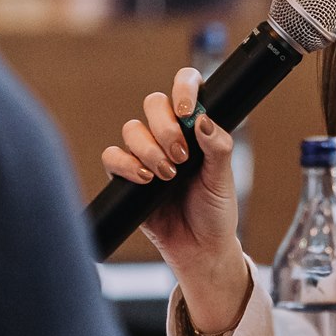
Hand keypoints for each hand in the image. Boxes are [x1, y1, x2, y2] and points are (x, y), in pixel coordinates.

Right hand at [101, 68, 248, 327]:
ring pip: (132, 129)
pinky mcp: (126, 175)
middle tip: (181, 156)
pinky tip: (145, 180)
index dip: (183, 87)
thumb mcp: (223, 178)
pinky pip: (112, 156)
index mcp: (196, 127)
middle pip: (153, 104)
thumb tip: (203, 119)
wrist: (198, 247)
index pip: (186, 88)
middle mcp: (169, 134)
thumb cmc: (214, 211)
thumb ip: (218, 147)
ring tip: (168, 176)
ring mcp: (146, 153)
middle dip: (165, 127)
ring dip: (149, 150)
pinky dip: (126, 165)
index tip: (186, 109)